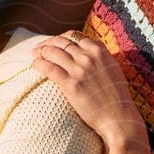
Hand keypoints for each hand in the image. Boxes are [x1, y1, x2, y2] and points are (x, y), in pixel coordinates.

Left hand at [31, 32, 141, 147]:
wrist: (118, 118)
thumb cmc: (116, 97)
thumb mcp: (112, 68)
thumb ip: (100, 57)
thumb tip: (87, 51)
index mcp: (99, 51)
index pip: (74, 36)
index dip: (61, 38)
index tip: (54, 43)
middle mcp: (88, 57)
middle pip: (61, 42)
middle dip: (47, 43)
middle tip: (39, 48)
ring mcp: (79, 69)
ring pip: (52, 52)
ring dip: (40, 51)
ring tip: (34, 54)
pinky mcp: (70, 84)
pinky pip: (49, 68)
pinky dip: (39, 64)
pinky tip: (34, 64)